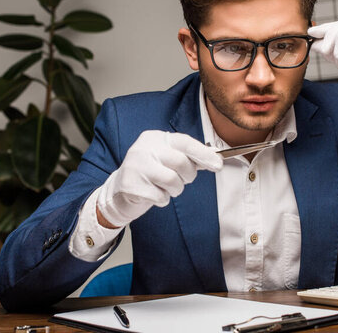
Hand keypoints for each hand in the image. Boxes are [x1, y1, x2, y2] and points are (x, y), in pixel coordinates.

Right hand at [96, 130, 222, 227]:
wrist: (119, 192)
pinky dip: (162, 200)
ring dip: (175, 190)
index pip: (184, 142)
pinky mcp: (130, 185)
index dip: (203, 154)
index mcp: (154, 138)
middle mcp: (143, 148)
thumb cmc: (150, 175)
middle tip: (182, 180)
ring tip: (165, 188)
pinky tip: (153, 195)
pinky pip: (160, 197)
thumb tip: (215, 159)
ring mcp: (135, 166)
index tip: (218, 165)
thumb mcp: (167, 160)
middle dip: (188, 176)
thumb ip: (188, 157)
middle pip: (181, 162)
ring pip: (172, 181)